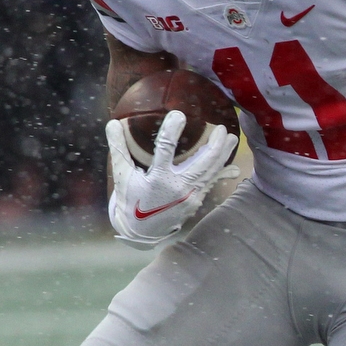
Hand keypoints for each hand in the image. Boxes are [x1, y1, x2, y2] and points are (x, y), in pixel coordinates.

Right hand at [106, 110, 239, 247]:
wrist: (141, 231)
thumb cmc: (130, 200)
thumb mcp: (122, 175)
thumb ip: (118, 149)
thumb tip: (111, 123)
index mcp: (157, 179)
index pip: (165, 150)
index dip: (172, 130)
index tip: (179, 115)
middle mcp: (178, 188)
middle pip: (203, 163)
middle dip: (215, 145)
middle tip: (222, 129)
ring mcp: (190, 196)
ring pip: (212, 172)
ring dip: (224, 155)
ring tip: (233, 139)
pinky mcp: (196, 201)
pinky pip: (212, 184)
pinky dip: (222, 174)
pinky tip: (233, 168)